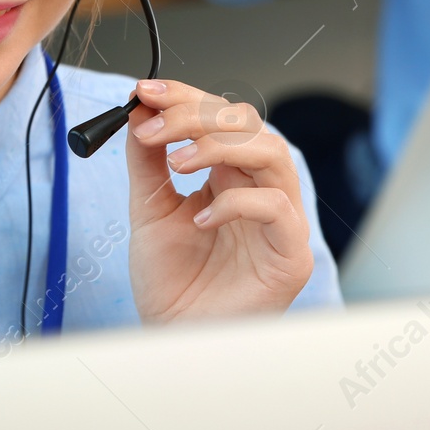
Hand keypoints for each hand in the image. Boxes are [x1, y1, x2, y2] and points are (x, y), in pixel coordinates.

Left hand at [125, 79, 313, 321]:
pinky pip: (277, 208)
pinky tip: (201, 220)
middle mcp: (260, 189)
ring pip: (272, 153)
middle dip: (197, 115)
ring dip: (218, 146)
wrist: (174, 339)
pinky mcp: (291, 253)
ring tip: (176, 163)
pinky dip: (237, 203)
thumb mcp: (149, 209)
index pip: (221, 117)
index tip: (145, 91)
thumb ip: (148, 160)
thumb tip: (138, 108)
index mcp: (231, 175)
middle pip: (248, 124)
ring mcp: (281, 220)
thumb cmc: (172, 282)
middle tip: (153, 126)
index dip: (186, 97)